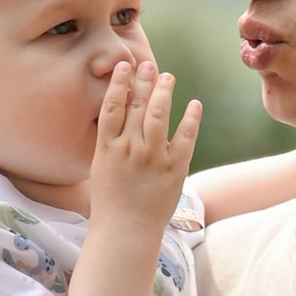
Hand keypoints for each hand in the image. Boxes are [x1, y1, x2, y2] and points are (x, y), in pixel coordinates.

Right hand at [90, 57, 200, 231]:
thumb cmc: (110, 201)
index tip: (124, 66)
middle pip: (137, 105)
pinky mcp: (174, 169)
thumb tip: (120, 113)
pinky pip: (186, 137)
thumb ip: (111, 140)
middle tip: (148, 64)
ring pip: (159, 114)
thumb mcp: (101, 167)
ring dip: (164, 92)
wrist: (126, 231)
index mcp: (107, 148)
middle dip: (143, 81)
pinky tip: (194, 103)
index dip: (119, 83)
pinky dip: (191, 118)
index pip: (112, 106)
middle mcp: (129, 149)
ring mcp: (153, 158)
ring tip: (167, 77)